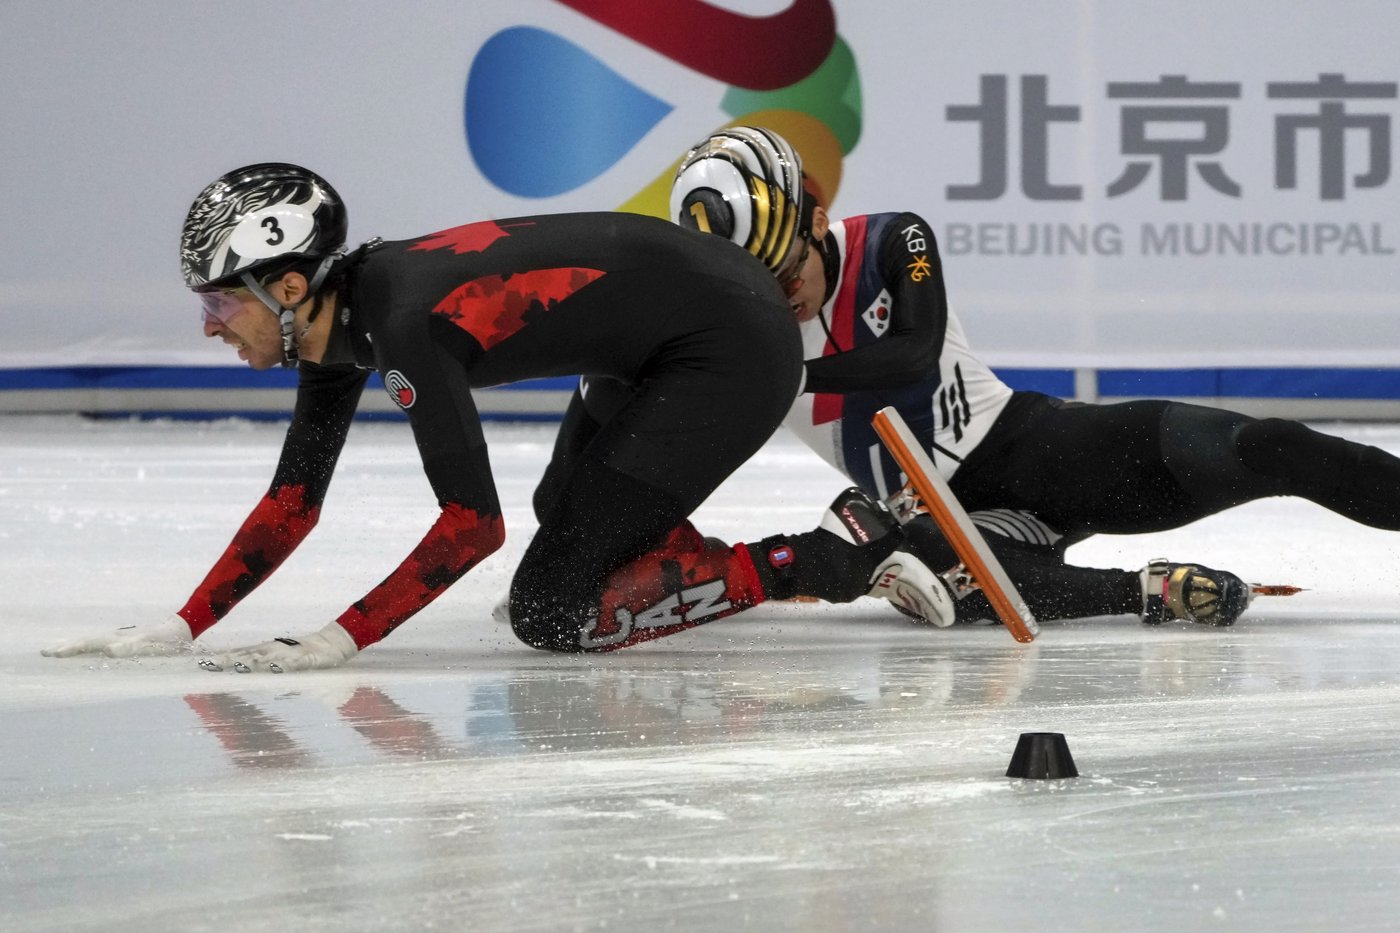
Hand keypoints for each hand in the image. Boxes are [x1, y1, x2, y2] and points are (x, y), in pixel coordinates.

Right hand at [41, 614, 193, 657]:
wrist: (181, 629)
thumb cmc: (166, 641)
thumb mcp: (151, 644)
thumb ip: (132, 647)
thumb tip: (110, 650)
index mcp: (116, 639)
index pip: (88, 644)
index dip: (70, 648)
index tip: (51, 653)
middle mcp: (114, 638)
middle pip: (85, 641)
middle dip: (65, 646)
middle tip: (43, 652)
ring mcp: (118, 640)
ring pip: (90, 643)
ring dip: (73, 646)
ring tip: (55, 649)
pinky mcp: (124, 644)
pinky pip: (100, 647)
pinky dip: (87, 648)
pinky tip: (84, 652)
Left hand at [197, 622, 358, 672]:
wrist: (332, 644)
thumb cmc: (303, 655)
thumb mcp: (280, 661)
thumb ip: (263, 668)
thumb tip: (244, 674)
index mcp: (265, 651)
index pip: (239, 654)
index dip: (222, 658)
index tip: (203, 664)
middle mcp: (273, 651)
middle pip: (247, 655)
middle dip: (228, 660)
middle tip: (210, 665)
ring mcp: (289, 654)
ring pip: (267, 657)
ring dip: (250, 662)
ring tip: (236, 666)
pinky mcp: (305, 659)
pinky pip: (292, 663)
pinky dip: (282, 666)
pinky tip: (273, 669)